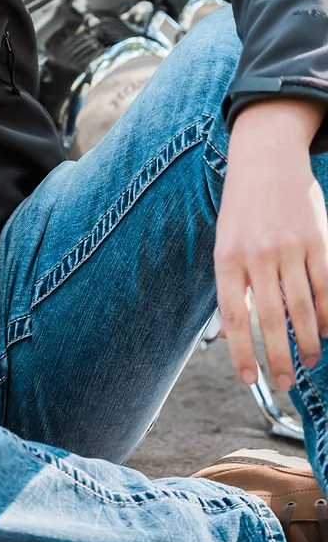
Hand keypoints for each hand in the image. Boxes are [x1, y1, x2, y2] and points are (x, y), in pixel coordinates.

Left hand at [216, 98, 327, 390]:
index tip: (249, 378)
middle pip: (271, 320)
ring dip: (308, 342)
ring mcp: (290, 249)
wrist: (266, 159)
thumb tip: (229, 335)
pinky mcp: (317, 242)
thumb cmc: (242, 208)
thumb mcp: (224, 243)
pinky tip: (327, 330)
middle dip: (280, 358)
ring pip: (303, 309)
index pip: (234, 316)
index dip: (242, 352)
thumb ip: (231, 287)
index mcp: (228, 257)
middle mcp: (258, 255)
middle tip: (286, 382)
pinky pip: (326, 287)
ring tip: (310, 361)